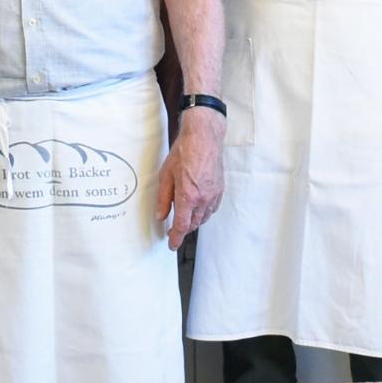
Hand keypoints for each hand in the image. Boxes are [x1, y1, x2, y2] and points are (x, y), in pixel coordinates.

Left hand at [154, 107, 224, 248]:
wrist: (204, 138)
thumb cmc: (184, 153)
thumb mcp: (166, 176)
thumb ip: (163, 199)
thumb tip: (161, 216)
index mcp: (188, 196)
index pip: (182, 226)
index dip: (176, 238)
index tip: (172, 244)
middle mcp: (203, 199)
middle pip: (193, 224)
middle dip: (184, 229)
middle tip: (174, 229)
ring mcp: (213, 195)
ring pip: (204, 218)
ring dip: (194, 221)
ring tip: (185, 217)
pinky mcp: (220, 189)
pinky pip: (212, 209)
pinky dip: (204, 213)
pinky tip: (198, 208)